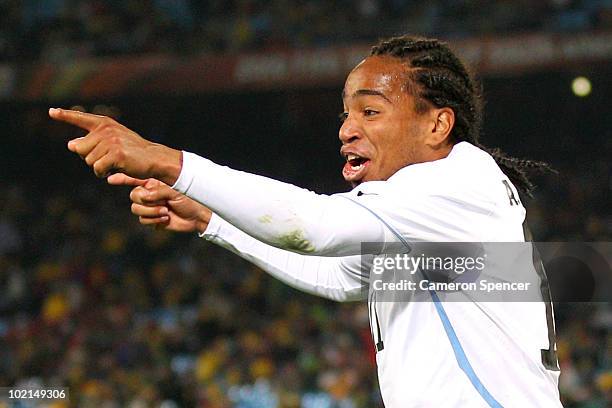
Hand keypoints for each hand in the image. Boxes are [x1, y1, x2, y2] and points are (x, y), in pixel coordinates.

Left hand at [49, 108, 181, 184]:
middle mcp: (106, 130)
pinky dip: (103, 173)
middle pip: (79, 149)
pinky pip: (97, 169)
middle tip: (106, 158)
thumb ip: (91, 142)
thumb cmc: (132, 152)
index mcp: (105, 124)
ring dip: (98, 167)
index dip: (65, 116)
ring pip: (88, 161)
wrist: (155, 158)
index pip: (80, 118)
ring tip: (114, 163)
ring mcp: (111, 141)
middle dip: (89, 158)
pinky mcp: (116, 154)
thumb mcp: (111, 143)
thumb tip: (70, 144)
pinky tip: (114, 170)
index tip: (51, 112)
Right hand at [108, 173, 211, 232]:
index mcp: (154, 182)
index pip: (134, 178)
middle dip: (146, 200)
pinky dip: (154, 219)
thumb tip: (143, 196)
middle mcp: (150, 193)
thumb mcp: (174, 190)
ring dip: (151, 211)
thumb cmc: (190, 198)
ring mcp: (151, 206)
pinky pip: (143, 219)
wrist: (198, 215)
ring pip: (136, 209)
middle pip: (133, 196)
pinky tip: (166, 217)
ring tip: (165, 211)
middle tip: (162, 203)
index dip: (122, 178)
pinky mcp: (153, 219)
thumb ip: (157, 191)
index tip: (111, 178)